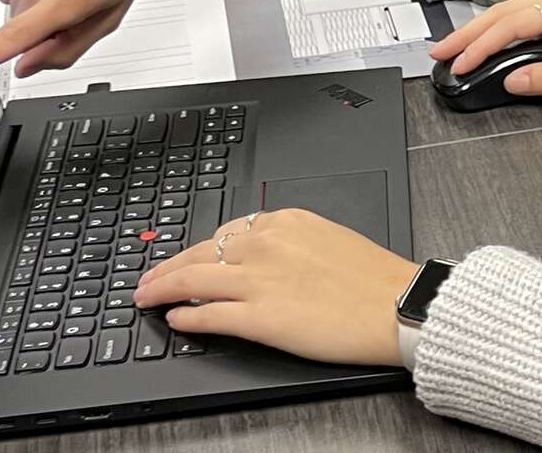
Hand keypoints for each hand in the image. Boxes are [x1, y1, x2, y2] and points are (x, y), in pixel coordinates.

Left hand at [133, 209, 419, 365]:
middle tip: (148, 279)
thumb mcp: (329, 239)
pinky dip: (186, 317)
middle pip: (200, 253)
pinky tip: (176, 320)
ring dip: (162, 290)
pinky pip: (207, 315)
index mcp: (287, 221)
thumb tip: (263, 258)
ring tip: (146, 298)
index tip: (187, 258)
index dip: (199, 248)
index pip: (227, 232)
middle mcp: (266, 244)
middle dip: (167, 268)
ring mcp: (258, 281)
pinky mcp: (257, 318)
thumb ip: (291, 243)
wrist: (395, 305)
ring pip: (192, 281)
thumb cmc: (374, 278)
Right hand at [433, 0, 541, 95]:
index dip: (482, 45)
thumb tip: (512, 82)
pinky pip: (520, 11)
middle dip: (468, 33)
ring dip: (478, 28)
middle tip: (440, 52)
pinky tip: (480, 38)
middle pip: (503, 11)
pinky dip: (496, 25)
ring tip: (452, 47)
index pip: (513, 24)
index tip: (461, 63)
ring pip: (508, 9)